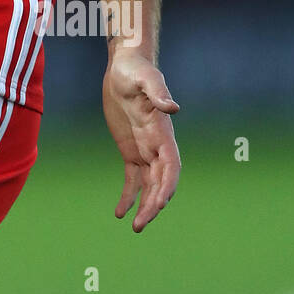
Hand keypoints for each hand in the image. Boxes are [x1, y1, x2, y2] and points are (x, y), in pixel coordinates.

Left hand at [102, 50, 179, 231]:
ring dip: (144, 206)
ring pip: (149, 185)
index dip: (167, 187)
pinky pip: (132, 178)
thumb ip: (158, 92)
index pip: (171, 167)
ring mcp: (145, 150)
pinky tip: (120, 212)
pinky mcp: (130, 150)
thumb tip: (174, 107)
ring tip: (134, 226)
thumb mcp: (145, 78)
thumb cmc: (136, 70)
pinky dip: (128, 195)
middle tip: (140, 224)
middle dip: (154, 204)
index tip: (158, 205)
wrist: (124, 67)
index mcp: (163, 133)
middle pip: (161, 183)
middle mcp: (157, 146)